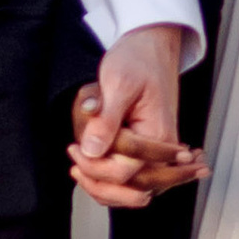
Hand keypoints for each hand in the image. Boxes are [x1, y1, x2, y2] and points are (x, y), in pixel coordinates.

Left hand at [69, 26, 206, 213]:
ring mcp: (158, 152)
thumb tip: (92, 151)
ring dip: (103, 185)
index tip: (74, 148)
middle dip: (99, 183)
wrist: (151, 47)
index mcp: (159, 135)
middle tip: (75, 165)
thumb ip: (107, 120)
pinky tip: (91, 167)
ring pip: (132, 191)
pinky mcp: (149, 150)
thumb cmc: (138, 60)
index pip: (125, 172)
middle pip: (133, 191)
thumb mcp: (118, 83)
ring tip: (80, 168)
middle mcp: (164, 150)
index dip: (95, 166)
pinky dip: (110, 180)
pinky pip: (132, 178)